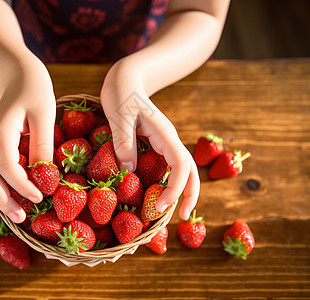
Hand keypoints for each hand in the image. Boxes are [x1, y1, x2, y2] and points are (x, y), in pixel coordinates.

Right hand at [0, 74, 56, 222]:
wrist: (19, 78)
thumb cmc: (36, 94)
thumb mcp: (45, 115)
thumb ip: (43, 144)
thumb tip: (44, 176)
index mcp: (1, 129)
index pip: (7, 166)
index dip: (21, 185)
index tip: (39, 198)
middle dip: (3, 199)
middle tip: (20, 218)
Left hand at [100, 61, 199, 219]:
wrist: (127, 77)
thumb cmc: (122, 92)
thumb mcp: (119, 115)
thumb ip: (124, 143)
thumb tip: (129, 173)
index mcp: (164, 134)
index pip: (181, 166)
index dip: (175, 189)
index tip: (159, 208)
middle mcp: (169, 140)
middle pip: (190, 171)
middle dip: (190, 195)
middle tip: (184, 219)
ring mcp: (164, 142)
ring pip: (182, 169)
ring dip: (181, 190)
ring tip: (173, 212)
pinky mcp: (155, 144)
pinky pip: (167, 166)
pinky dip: (167, 182)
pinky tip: (157, 193)